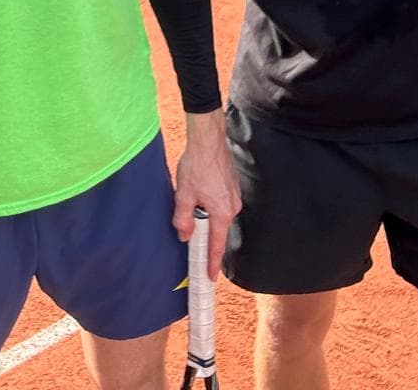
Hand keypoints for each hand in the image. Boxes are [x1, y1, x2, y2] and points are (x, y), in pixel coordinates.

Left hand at [172, 109, 241, 279]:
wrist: (208, 139)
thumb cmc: (197, 165)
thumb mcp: (183, 195)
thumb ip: (183, 219)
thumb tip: (185, 235)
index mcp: (222, 213)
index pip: (216, 245)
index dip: (212, 263)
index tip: (210, 277)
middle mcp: (233, 207)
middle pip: (217, 229)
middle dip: (204, 233)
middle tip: (191, 238)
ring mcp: (234, 196)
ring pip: (218, 215)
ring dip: (205, 215)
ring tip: (191, 201)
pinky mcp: (232, 186)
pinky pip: (221, 203)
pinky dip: (210, 204)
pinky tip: (199, 192)